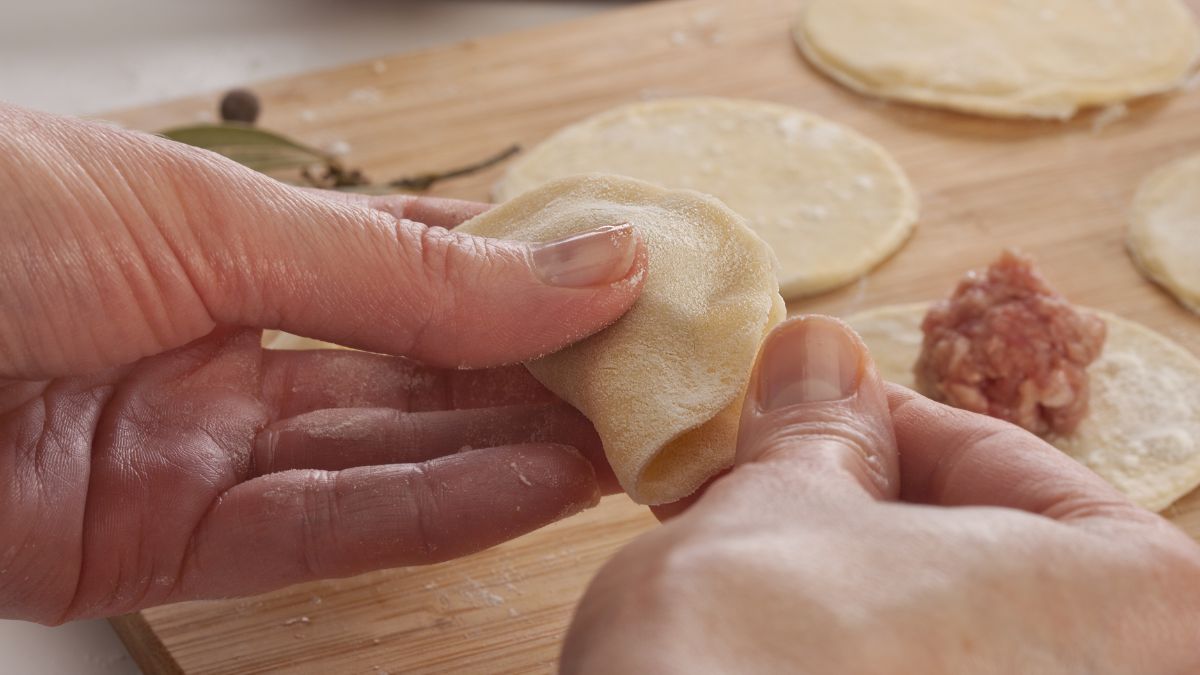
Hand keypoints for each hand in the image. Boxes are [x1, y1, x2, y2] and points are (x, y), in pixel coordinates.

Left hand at [0, 104, 644, 622]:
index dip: (521, 278)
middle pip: (409, 374)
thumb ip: (404, 273)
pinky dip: (433, 510)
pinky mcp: (151, 545)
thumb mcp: (212, 221)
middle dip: (534, 378)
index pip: (409, 268)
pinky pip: (320, 530)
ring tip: (624, 438)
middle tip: (652, 379)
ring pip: (382, 458)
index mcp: (222, 242)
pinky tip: (533, 484)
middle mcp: (215, 348)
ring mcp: (188, 450)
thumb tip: (582, 258)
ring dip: (509, 452)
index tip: (628, 286)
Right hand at [563, 317, 1199, 673]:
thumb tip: (818, 366)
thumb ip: (821, 429)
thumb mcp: (782, 500)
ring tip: (743, 542)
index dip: (888, 420)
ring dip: (844, 579)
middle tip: (769, 467)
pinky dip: (848, 652)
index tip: (815, 404)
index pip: (1007, 463)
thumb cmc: (753, 646)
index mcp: (1139, 606)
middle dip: (862, 504)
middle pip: (981, 557)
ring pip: (941, 632)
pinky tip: (763, 629)